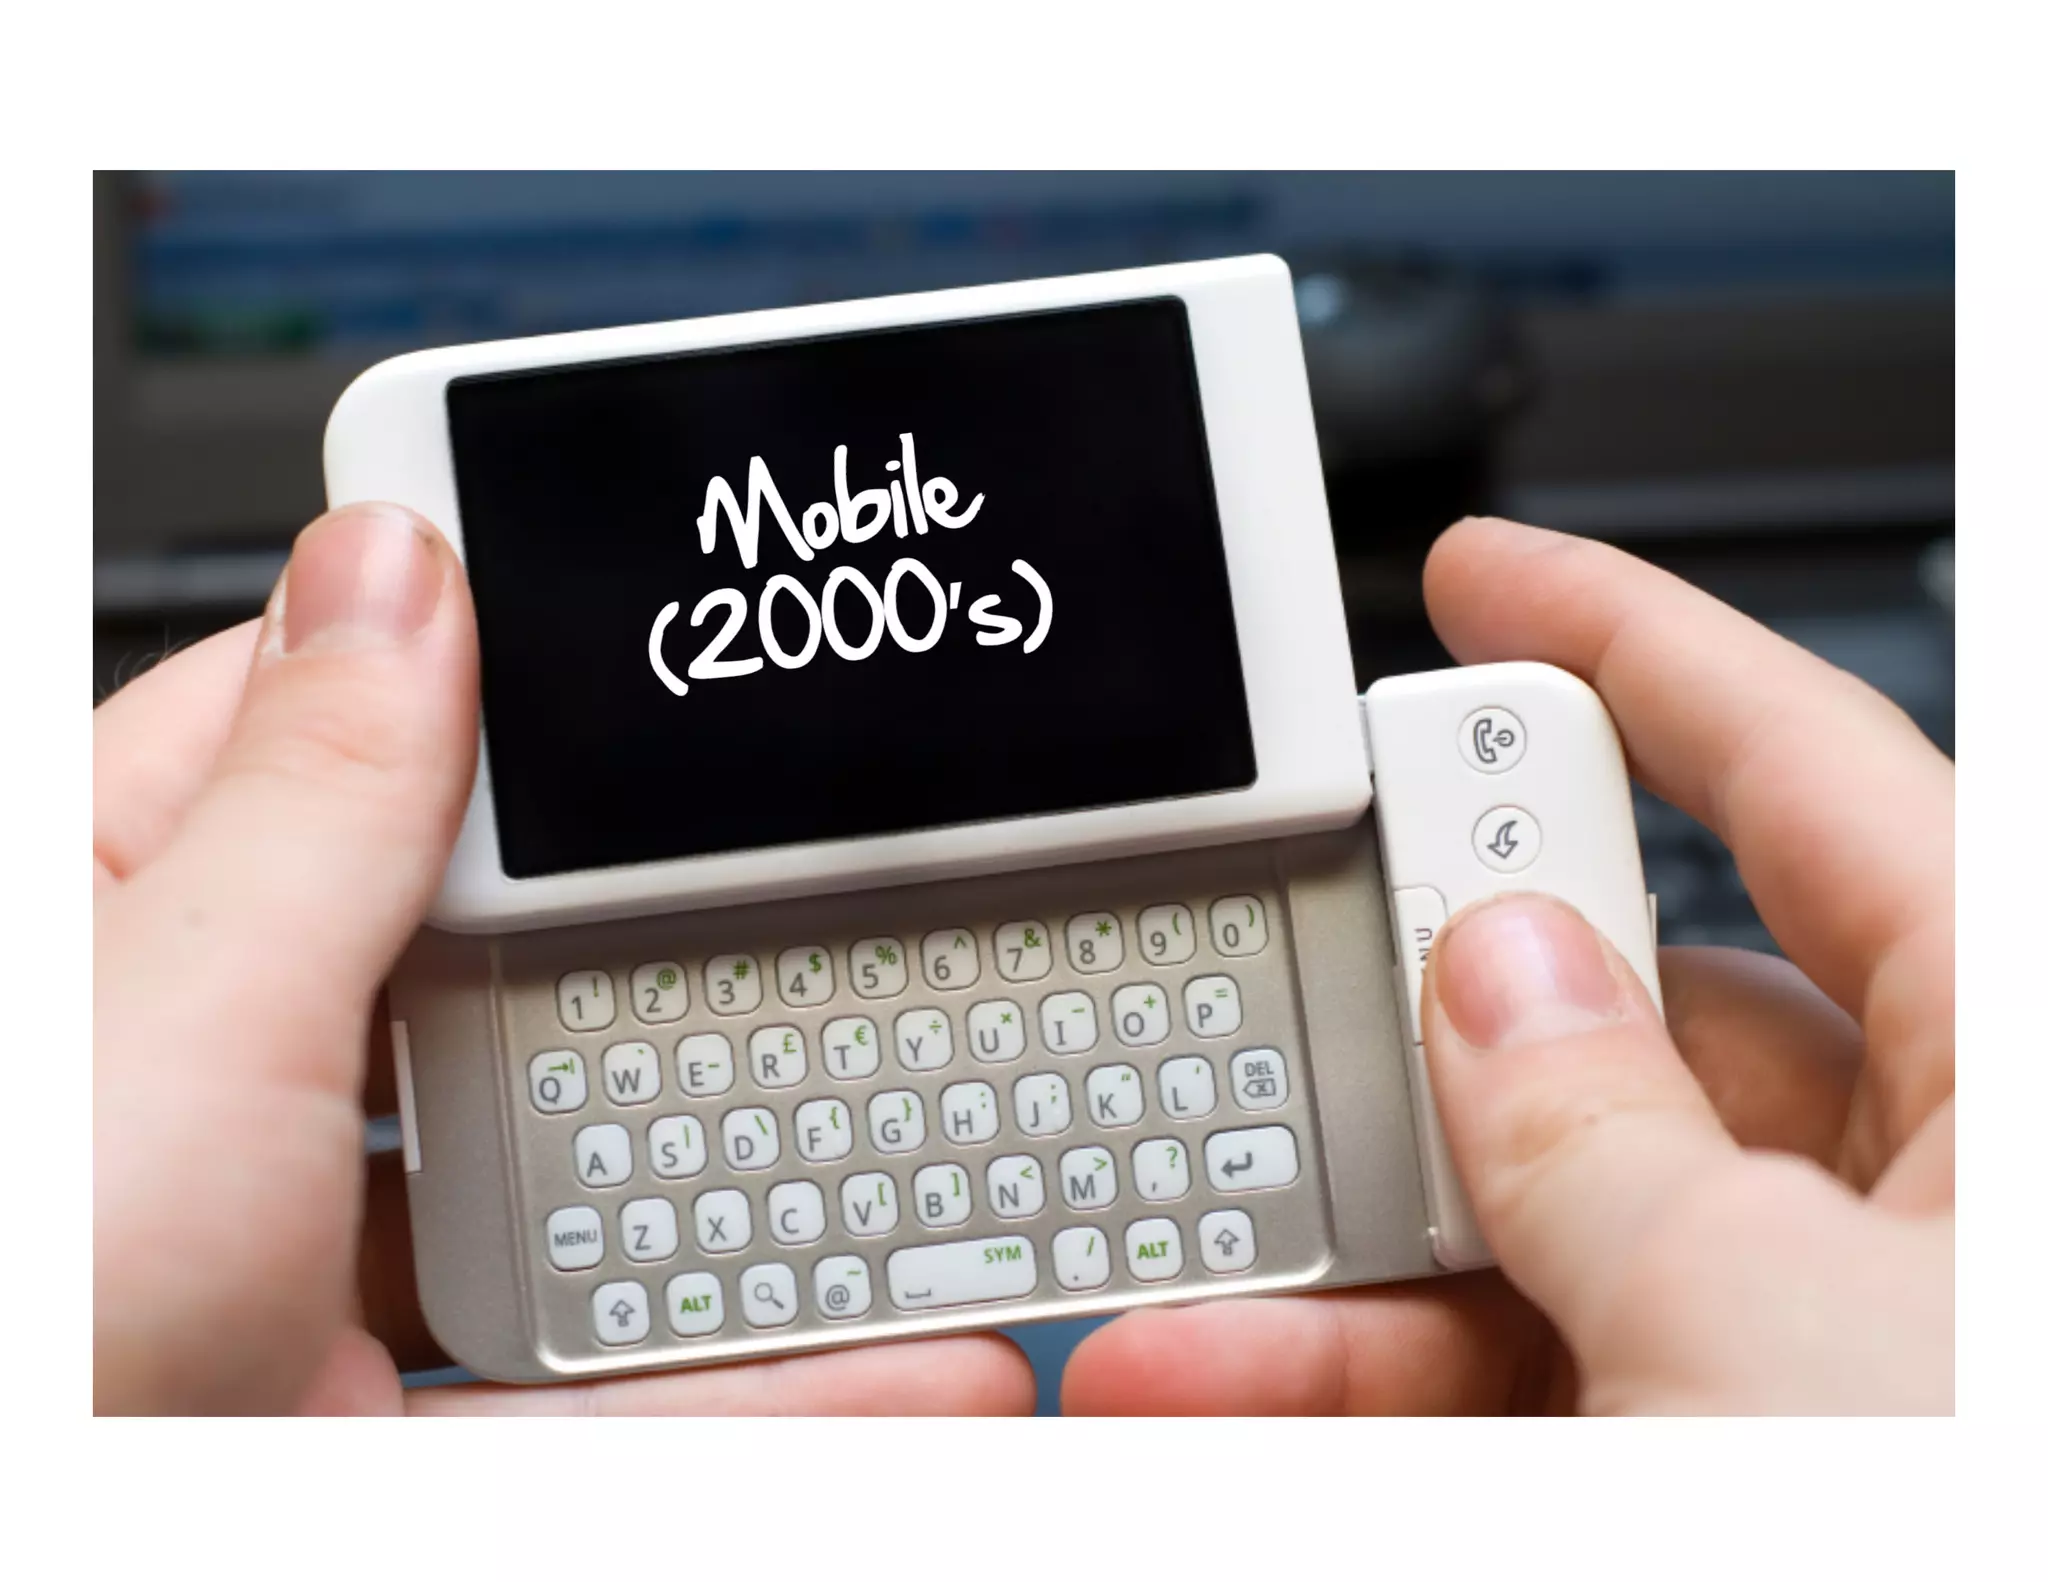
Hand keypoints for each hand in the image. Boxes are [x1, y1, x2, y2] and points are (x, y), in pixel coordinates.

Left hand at [94, 503, 1033, 1414]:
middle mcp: (207, 1085)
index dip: (481, 659)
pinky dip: (758, 1383)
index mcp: (110, 925)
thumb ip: (312, 806)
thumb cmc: (9, 1338)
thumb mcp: (165, 1025)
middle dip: (668, 940)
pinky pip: (604, 1387)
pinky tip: (905, 1360)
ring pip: (571, 1188)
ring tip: (920, 1136)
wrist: (54, 1564)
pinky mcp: (380, 1425)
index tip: (654, 620)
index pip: (317, 725)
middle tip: (847, 887)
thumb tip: (398, 569)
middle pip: (494, 962)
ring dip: (758, 1189)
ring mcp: (301, 1268)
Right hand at [1061, 517, 1952, 1413]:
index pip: (1809, 770)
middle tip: (1289, 963)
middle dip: (1427, 1004)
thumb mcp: (1763, 1319)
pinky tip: (1243, 1381)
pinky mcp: (1739, 1438)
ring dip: (1351, 1256)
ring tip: (1197, 1298)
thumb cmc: (1987, 1569)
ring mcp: (1836, 1332)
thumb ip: (1600, 1132)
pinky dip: (1389, 1373)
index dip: (1638, 640)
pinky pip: (1547, 1363)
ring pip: (1555, 1221)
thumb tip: (1492, 980)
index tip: (1483, 573)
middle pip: (1631, 1010)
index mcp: (2002, 1071)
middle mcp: (1928, 1191)